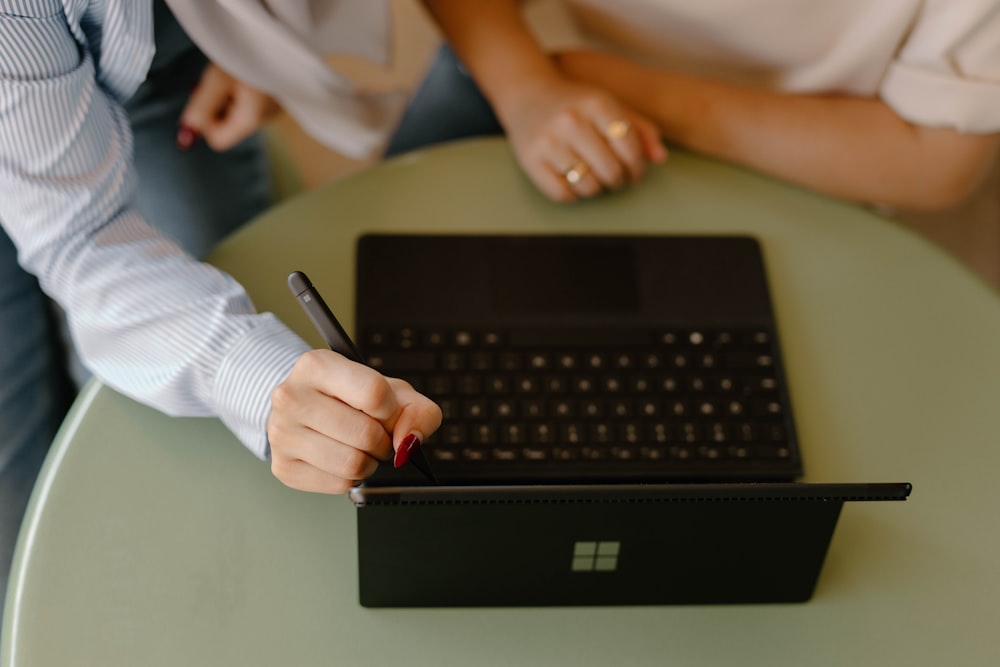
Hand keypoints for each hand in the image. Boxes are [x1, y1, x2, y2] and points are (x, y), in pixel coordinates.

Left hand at [177, 63, 279, 151]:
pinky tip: (245, 73)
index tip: (206, 96)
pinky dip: (240, 91)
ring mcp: (271, 111)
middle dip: (216, 106)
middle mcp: (263, 121)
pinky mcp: (274, 99)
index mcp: (250, 121)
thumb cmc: (250, 54)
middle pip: (227, 127)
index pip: (217, 141)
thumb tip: (186, 137)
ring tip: (234, 73)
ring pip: (236, 113)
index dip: (205, 121)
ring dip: (227, 96)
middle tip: (219, 80)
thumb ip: (200, 110)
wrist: (280, 37)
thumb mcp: (217, 80)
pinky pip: (249, 103)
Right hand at [266, 350, 442, 493]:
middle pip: (365, 433)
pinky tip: (342, 459)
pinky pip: (339, 484)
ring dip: (369, 461)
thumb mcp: (394, 391)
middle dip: (383, 441)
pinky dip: (351, 477)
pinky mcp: (283, 466)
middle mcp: (291, 396)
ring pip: (352, 464)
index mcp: (317, 365)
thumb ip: (418, 412)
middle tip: (376, 434)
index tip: (387, 413)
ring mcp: (282, 433)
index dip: (392, 411)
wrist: (309, 408)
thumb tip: (407, 444)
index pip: (374, 393)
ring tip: (360, 448)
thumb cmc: (354, 397)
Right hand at [498, 76, 666, 202]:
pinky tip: (575, 182)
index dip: (638, 167)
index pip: (630, 149)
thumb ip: (639, 129)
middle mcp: (571, 121)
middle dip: (619, 181)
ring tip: (596, 179)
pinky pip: (562, 194)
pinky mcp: (530, 160)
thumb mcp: (609, 106)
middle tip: (616, 178)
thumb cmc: (576, 104)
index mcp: (596, 103)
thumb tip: (660, 158)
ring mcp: (548, 141)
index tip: (635, 172)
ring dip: (597, 189)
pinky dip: (573, 195)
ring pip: (588, 186)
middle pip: (611, 171)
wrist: (527, 93)